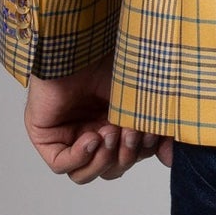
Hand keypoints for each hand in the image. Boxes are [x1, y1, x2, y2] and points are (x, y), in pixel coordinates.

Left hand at [22, 52, 172, 182]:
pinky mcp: (46, 136)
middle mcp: (91, 130)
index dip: (141, 152)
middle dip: (123, 157)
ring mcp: (67, 135)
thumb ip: (152, 124)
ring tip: (110, 134)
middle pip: (109, 168)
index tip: (151, 136)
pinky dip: (80, 156)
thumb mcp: (137, 96)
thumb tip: (169, 157)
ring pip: (84, 173)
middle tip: (130, 134)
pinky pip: (61, 164)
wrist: (80, 41)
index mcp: (114, 121)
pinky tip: (92, 137)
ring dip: (102, 161)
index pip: (128, 155)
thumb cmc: (108, 57)